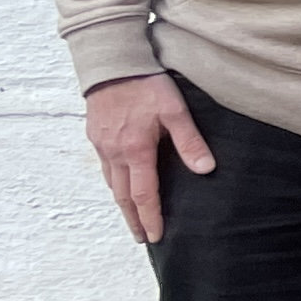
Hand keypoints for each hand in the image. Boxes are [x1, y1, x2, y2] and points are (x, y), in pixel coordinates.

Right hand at [83, 72, 212, 243]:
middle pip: (123, 196)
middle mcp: (114, 153)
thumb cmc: (145, 84)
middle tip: (142, 237)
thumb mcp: (175, 111)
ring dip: (123, 203)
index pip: (143, 194)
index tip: (155, 236)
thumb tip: (205, 169)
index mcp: (135, 150)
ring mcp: (102, 145)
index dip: (150, 217)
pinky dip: (114, 184)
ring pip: (112, 183)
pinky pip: (105, 168)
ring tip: (132, 218)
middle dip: (133, 219)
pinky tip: (121, 186)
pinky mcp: (95, 135)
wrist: (110, 63)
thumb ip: (190, 141)